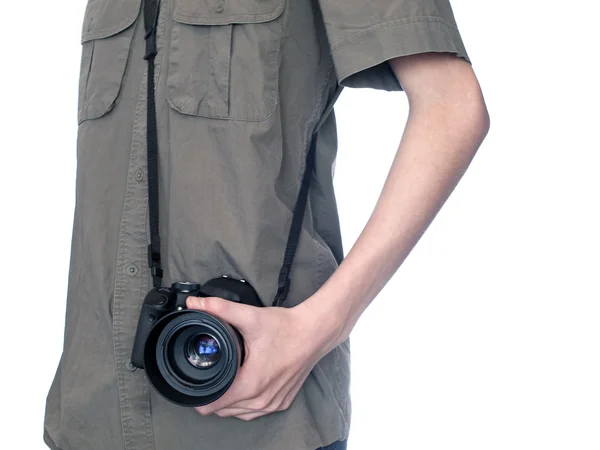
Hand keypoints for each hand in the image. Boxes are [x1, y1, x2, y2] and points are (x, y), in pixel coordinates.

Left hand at [185, 295, 341, 420]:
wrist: (314, 332)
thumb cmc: (286, 327)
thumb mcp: (250, 316)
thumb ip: (220, 309)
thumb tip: (195, 303)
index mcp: (251, 384)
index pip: (213, 405)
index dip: (199, 394)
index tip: (196, 380)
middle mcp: (262, 400)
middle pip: (224, 411)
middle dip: (213, 396)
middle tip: (211, 374)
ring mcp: (274, 403)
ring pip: (240, 414)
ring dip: (230, 402)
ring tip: (225, 381)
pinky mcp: (283, 402)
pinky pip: (256, 412)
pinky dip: (246, 404)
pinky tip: (244, 387)